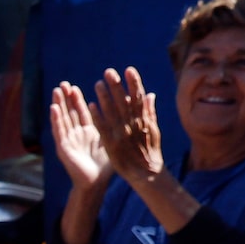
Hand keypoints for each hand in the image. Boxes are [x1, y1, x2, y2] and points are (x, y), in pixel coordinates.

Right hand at [47, 81, 113, 190]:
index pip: (81, 112)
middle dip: (66, 98)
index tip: (74, 87)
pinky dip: (56, 119)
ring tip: (56, 90)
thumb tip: (124, 115)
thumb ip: (115, 126)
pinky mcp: (63, 148)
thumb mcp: (111, 141)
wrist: (96, 184)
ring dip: (59, 104)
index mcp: (87, 133)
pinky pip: (59, 131)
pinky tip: (53, 108)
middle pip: (70, 113)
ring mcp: (68, 141)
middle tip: (63, 84)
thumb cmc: (105, 166)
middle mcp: (76, 135)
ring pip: (62, 119)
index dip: (77, 100)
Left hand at [92, 66, 165, 186]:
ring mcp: (121, 134)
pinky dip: (97, 116)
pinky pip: (103, 127)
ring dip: (104, 97)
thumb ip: (150, 111)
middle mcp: (132, 125)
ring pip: (112, 112)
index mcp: (143, 120)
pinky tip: (91, 105)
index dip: (134, 83)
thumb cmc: (150, 150)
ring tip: (97, 84)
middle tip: (108, 72)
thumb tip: (149, 94)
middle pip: (123, 102)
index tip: (128, 70)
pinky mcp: (111, 144)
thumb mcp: (153, 129)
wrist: (146, 173)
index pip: (138, 98)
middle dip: (116, 86)